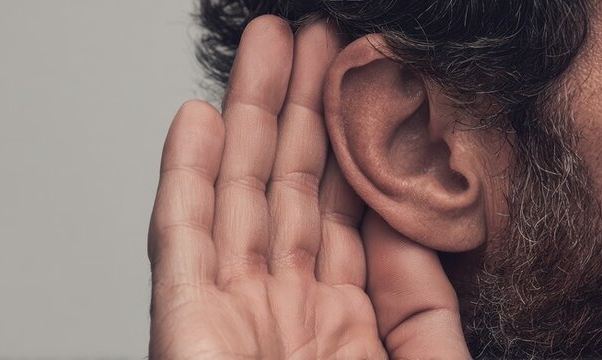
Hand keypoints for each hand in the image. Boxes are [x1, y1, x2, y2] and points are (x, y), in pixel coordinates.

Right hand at [148, 15, 469, 358]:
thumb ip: (420, 305)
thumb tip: (402, 224)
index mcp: (344, 322)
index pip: (343, 211)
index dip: (348, 142)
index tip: (359, 86)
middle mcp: (286, 308)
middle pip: (288, 186)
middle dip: (300, 106)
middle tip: (314, 38)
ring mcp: (233, 311)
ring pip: (237, 193)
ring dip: (248, 115)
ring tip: (267, 45)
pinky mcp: (185, 321)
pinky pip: (181, 238)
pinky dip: (185, 176)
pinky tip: (201, 117)